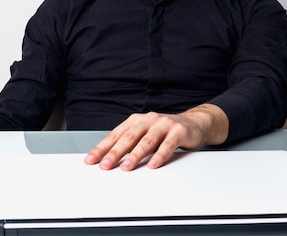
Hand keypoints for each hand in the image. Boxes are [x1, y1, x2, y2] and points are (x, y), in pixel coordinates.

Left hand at [84, 104, 227, 170]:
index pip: (116, 135)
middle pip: (129, 137)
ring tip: (126, 166)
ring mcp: (164, 124)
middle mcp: (148, 120)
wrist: (194, 123)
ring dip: (135, 154)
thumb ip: (130, 144)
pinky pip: (168, 144)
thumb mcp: (145, 134)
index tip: (91, 160)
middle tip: (105, 165)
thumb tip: (108, 160)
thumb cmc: (166, 131)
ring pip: (147, 140)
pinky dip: (160, 155)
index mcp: (137, 121)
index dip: (103, 147)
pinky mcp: (178, 131)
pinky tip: (153, 164)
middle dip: (115, 152)